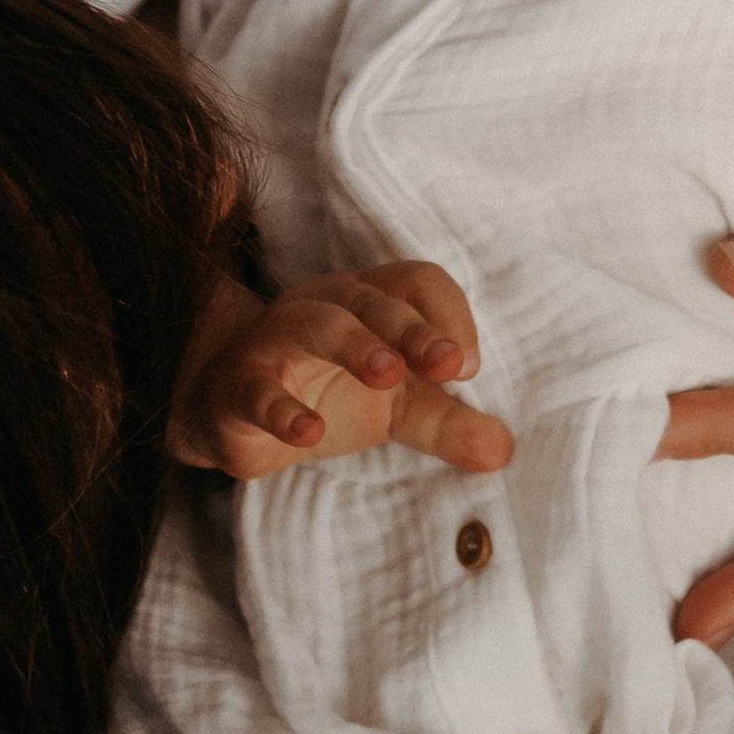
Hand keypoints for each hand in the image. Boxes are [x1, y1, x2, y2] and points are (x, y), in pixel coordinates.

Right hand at [171, 263, 512, 480]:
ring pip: (316, 323)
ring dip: (355, 343)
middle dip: (412, 328)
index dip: (448, 316)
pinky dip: (282, 409)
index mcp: (369, 301)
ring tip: (387, 373)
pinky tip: (308, 431)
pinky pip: (257, 390)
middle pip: (371, 299)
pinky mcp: (238, 388)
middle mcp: (324, 307)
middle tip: (448, 364)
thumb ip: (449, 423)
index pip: (418, 282)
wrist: (228, 412)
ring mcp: (275, 342)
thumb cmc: (325, 393)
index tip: (467, 367)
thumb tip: (504, 450)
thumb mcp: (397, 409)